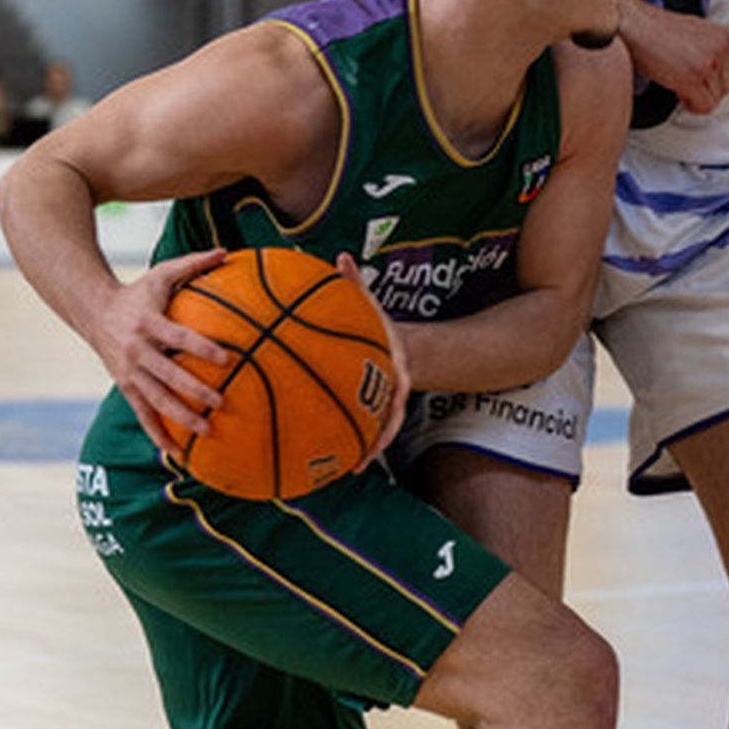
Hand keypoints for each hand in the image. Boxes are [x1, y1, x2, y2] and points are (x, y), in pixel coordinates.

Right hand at [90, 247, 231, 452]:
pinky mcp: (124, 387)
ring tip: (208, 432)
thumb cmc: (137, 292)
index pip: (179, 338)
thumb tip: (227, 251)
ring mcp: (129, 372)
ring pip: (156, 400)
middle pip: (167, 375)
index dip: (201, 348)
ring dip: (181, 417)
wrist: (93, 311)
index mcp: (149, 324)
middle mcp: (137, 350)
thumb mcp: (160, 274)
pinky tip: (176, 452)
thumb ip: (193, 264)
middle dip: (194, 390)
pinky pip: (142, 414)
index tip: (227, 359)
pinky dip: (158, 434)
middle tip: (222, 402)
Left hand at [336, 253, 411, 454]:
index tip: (383, 416)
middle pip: (392, 421)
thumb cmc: (375, 326)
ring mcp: (386, 405)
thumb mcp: (370, 305)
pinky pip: (363, 430)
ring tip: (348, 471)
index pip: (399, 390)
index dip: (392, 406)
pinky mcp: (373, 412)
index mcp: (396, 368)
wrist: (396, 346)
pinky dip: (350, 444)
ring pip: (379, 433)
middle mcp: (395, 392)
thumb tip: (342, 257)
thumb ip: (355, 285)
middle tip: (362, 460)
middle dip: (379, 442)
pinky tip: (329, 458)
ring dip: (365, 451)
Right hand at [618, 0, 728, 113]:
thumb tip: (714, 75)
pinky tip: (678, 91)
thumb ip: (710, 51)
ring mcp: (707, 63)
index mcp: (723, 36)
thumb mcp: (694, 34)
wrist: (635, 26)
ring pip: (715, 99)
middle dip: (708, 89)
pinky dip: (690, 105)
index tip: (701, 80)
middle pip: (727, 87)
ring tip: (680, 83)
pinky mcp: (692, 78)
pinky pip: (703, 106)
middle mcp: (719, 48)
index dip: (715, 80)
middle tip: (689, 83)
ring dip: (697, 97)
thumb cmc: (656, 30)